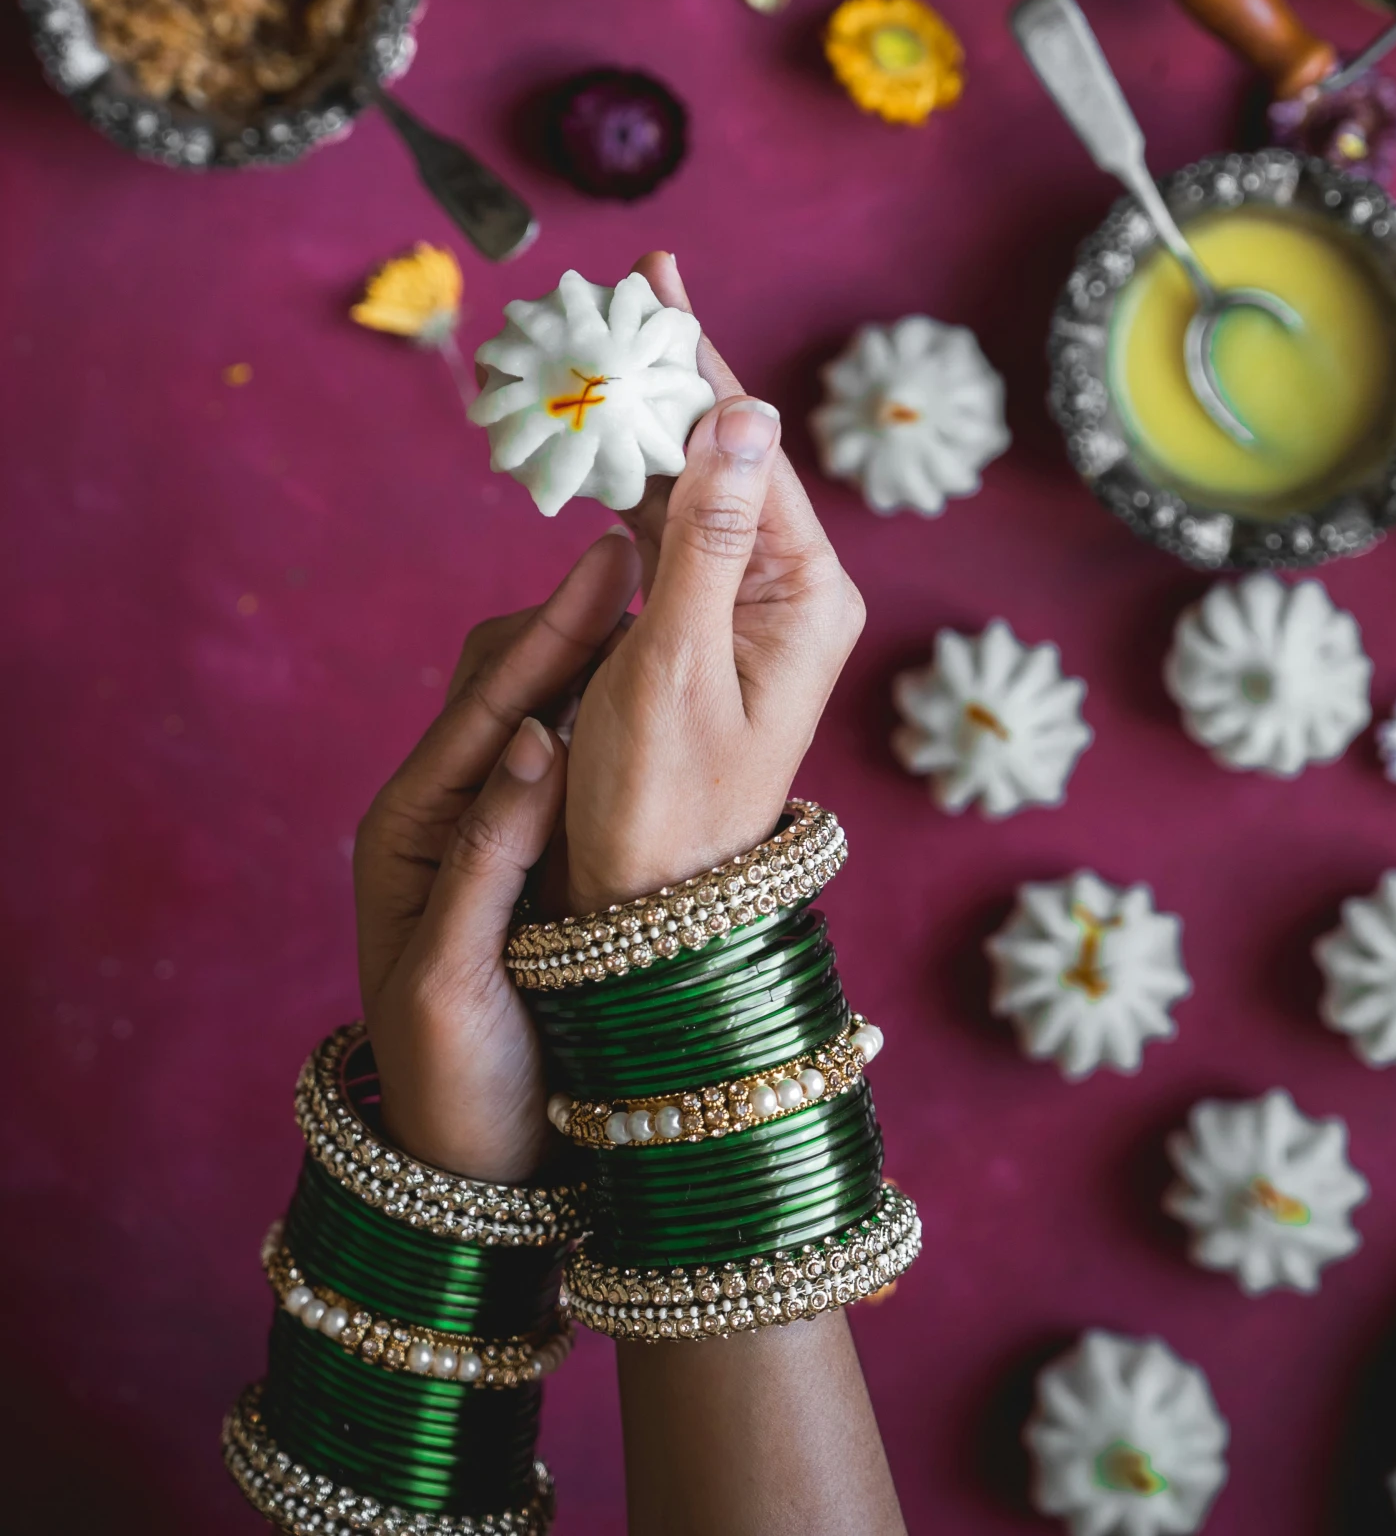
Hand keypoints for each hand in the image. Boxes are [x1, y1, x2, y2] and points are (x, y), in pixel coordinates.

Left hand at [353, 530, 639, 1180]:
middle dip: (576, 616)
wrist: (456, 1173)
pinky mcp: (518, 857)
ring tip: (663, 587)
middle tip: (649, 544)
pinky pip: (560, 759)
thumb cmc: (449, 1087)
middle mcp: (441, 813)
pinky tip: (655, 684)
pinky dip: (605, 709)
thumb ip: (488, 858)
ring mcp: (480, 831)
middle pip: (508, 682)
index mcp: (411, 830)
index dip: (557, 630)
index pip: (493, 705)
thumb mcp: (456, 979)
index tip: (618, 555)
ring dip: (596, 652)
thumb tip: (533, 738)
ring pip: (538, 710)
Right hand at [551, 250, 865, 914]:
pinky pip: (669, 532)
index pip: (749, 446)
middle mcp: (788, 590)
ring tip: (605, 340)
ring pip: (692, 485)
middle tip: (625, 286)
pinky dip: (628, 479)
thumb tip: (742, 412)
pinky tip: (601, 434)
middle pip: (726, 452)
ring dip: (646, 417)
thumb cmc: (661, 805)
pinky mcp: (703, 630)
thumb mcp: (676, 666)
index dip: (702, 357)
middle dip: (673, 370)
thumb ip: (707, 537)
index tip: (660, 277)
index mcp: (804, 594)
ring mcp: (747, 609)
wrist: (649, 915)